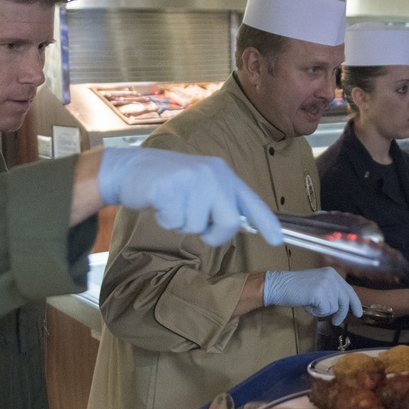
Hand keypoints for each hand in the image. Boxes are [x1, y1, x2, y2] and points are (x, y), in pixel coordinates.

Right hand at [97, 147, 281, 246]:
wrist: (130, 168)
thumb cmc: (168, 184)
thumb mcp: (200, 186)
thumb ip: (220, 203)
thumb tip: (238, 226)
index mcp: (223, 174)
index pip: (252, 202)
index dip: (267, 223)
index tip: (278, 241)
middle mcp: (213, 174)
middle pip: (229, 223)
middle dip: (213, 235)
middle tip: (195, 224)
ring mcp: (192, 178)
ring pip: (197, 226)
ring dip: (181, 224)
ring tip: (171, 203)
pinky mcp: (171, 186)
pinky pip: (175, 222)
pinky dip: (166, 220)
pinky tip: (160, 202)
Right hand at [263, 268, 361, 325]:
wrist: (278, 285)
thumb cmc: (295, 288)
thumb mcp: (317, 285)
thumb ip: (331, 291)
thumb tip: (344, 306)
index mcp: (332, 273)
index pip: (349, 290)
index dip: (355, 303)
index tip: (358, 314)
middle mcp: (332, 276)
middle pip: (345, 300)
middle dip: (341, 313)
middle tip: (336, 322)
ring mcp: (326, 284)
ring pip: (334, 307)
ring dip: (322, 311)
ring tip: (310, 303)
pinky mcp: (319, 292)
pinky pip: (325, 310)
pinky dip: (315, 312)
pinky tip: (306, 304)